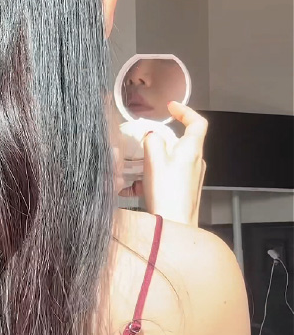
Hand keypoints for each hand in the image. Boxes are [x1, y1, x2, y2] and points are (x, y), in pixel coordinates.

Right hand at [121, 102, 207, 225]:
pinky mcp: (183, 189)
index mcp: (192, 150)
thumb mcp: (154, 160)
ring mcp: (191, 176)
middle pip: (181, 140)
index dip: (185, 111)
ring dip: (153, 158)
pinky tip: (136, 186)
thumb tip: (152, 135)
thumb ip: (152, 141)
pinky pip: (168, 173)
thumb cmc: (167, 194)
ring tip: (136, 167)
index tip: (171, 107)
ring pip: (171, 158)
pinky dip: (152, 174)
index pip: (197, 122)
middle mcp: (196, 162)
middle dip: (161, 138)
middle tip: (145, 139)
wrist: (174, 226)